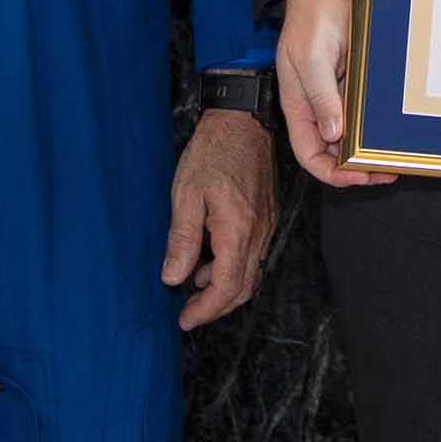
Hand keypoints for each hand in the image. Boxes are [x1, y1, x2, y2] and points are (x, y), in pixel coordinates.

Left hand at [164, 108, 276, 328]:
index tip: (185, 320)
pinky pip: (255, 254)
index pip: (226, 288)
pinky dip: (235, 268)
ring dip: (226, 288)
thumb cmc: (212, 153)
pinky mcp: (267, 216)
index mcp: (237, 232)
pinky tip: (213, 260)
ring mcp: (266, 225)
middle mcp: (258, 234)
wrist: (242, 121)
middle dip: (216, 307)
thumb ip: (182, 240)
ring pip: (252, 273)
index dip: (205, 310)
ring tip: (196, 286)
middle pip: (243, 288)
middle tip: (190, 313)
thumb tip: (173, 278)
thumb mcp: (186, 195)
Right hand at [275, 0, 394, 189]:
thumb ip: (321, 98)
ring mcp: (334, 94)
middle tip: (385, 171)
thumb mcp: (312, 59)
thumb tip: (333, 135)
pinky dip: (375, 125)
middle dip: (355, 168)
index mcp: (298, 106)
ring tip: (393, 156)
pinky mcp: (350, 81)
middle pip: (332, 150)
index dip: (331, 173)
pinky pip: (362, 111)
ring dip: (368, 148)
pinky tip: (392, 129)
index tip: (357, 177)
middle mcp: (316, 105)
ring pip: (350, 133)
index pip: (309, 154)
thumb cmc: (312, 18)